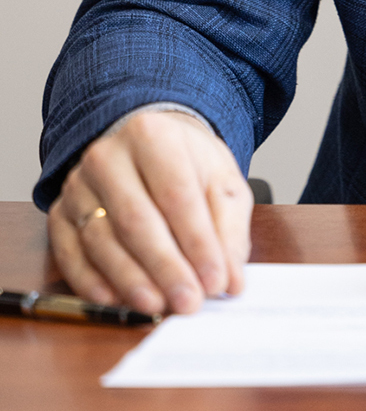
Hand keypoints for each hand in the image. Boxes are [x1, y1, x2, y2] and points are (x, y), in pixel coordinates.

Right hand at [47, 109, 252, 315]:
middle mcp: (108, 156)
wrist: (148, 145)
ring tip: (158, 305)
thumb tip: (230, 279)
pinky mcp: (60, 213)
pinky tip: (116, 300)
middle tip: (188, 302)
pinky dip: (91, 282)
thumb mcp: (221, 181)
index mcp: (153, 134)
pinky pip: (70, 254)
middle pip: (135, 219)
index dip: (197, 242)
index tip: (215, 281)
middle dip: (165, 267)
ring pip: (101, 240)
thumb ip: (229, 229)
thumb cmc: (187, 164)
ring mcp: (78, 185)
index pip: (176, 194)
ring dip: (131, 280)